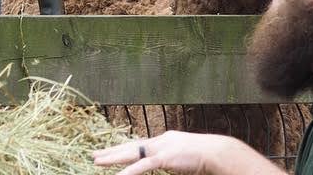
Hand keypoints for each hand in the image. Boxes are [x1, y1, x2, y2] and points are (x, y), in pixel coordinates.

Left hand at [93, 131, 276, 174]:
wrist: (218, 152)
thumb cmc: (205, 157)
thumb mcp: (183, 156)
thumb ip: (170, 159)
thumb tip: (163, 163)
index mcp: (164, 140)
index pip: (139, 144)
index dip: (123, 148)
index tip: (110, 151)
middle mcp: (160, 140)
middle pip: (131, 146)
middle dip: (112, 151)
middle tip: (94, 155)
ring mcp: (162, 147)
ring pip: (131, 153)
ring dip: (113, 158)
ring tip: (97, 162)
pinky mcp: (165, 157)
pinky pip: (143, 165)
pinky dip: (129, 171)